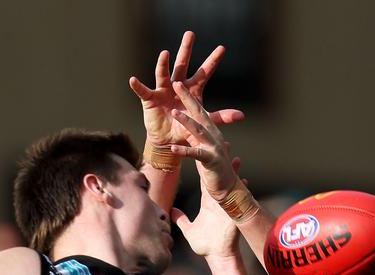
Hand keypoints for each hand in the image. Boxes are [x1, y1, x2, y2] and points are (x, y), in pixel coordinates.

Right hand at [129, 31, 243, 146]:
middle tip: (190, 34)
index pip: (204, 72)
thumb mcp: (204, 122)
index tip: (223, 48)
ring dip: (163, 64)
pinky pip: (143, 90)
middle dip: (186, 49)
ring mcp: (163, 89)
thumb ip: (221, 117)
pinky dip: (138, 86)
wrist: (169, 141)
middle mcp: (177, 85)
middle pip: (183, 64)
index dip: (213, 61)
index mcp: (192, 90)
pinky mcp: (151, 98)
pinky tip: (133, 80)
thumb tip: (241, 116)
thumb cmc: (186, 128)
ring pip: (163, 73)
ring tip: (165, 54)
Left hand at [169, 82, 239, 199]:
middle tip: (176, 84)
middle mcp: (214, 136)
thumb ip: (200, 144)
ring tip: (174, 112)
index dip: (188, 97)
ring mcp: (213, 147)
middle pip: (199, 114)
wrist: (229, 190)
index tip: (178, 83)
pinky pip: (196, 154)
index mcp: (211, 133)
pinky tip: (173, 148)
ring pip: (198, 131)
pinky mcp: (211, 160)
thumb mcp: (206, 154)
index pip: (199, 111)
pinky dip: (184, 151)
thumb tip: (202, 139)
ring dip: (186, 121)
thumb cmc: (217, 173)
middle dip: (187, 98)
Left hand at [173, 158, 241, 258]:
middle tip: (221, 145)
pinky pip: (237, 199)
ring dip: (232, 171)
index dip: (204, 164)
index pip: (205, 179)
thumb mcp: (189, 230)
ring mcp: (226, 207)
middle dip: (220, 161)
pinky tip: (244, 178)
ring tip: (234, 156)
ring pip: (229, 184)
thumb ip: (180, 219)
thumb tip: (170, 211)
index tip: (202, 150)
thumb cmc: (206, 246)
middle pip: (218, 176)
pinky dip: (240, 189)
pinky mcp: (232, 214)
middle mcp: (218, 201)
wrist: (219, 257)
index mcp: (208, 202)